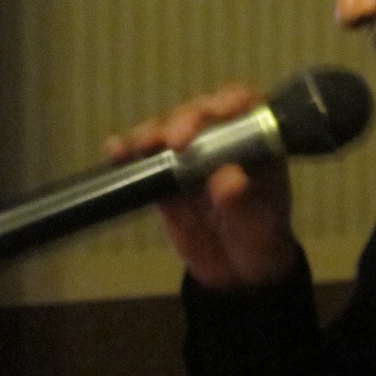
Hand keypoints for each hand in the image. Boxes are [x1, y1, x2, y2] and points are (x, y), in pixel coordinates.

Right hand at [106, 83, 298, 291]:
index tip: (213, 115)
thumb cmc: (259, 240)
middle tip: (173, 141)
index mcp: (257, 144)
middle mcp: (223, 142)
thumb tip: (228, 176)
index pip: (246, 106)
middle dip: (186, 119)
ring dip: (153, 131)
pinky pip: (144, 160)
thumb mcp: (257, 226)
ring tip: (141, 145)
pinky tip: (116, 151)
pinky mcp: (164, 178)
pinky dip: (128, 152)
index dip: (229, 102)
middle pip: (202, 112)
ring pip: (169, 130)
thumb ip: (243, 202)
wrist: (236, 273)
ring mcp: (191, 158)